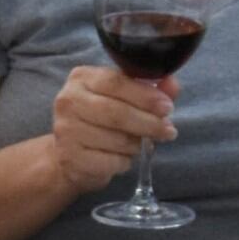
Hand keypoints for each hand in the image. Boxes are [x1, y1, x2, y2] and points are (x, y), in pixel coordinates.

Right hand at [44, 63, 171, 193]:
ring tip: (139, 144)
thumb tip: (172, 86)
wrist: (69, 155)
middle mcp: (68, 101)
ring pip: (117, 139)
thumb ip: (149, 89)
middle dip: (149, 123)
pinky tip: (121, 157)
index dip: (145, 95)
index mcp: (81, 78)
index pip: (116, 82)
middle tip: (168, 131)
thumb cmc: (100, 120)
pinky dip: (124, 161)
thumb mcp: (123, 98)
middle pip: (117, 113)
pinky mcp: (71, 158)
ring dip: (137, 144)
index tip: (167, 107)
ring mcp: (66, 130)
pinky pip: (111, 161)